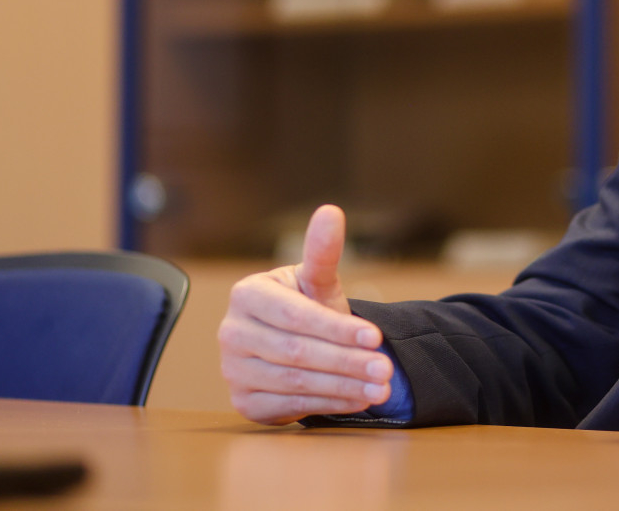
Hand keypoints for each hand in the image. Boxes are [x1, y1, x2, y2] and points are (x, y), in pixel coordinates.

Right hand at [218, 204, 393, 423]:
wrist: (294, 339)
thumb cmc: (306, 303)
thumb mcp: (317, 279)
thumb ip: (322, 250)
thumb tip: (331, 212)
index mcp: (246, 294)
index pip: (296, 316)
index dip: (337, 328)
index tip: (376, 336)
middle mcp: (232, 333)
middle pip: (297, 352)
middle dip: (347, 362)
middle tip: (386, 369)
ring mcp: (232, 370)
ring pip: (296, 382)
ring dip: (344, 386)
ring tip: (381, 387)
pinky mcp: (244, 402)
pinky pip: (290, 406)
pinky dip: (330, 403)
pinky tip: (359, 398)